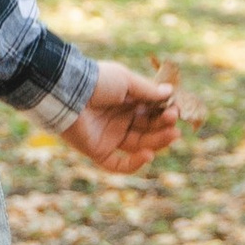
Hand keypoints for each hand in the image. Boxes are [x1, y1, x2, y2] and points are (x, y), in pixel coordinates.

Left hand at [55, 56, 182, 175]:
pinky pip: (118, 164)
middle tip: (174, 121)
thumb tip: (170, 93)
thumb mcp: (126, 80)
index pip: (151, 111)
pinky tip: (148, 155)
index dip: (164, 112)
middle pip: (148, 129)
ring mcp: (110, 136)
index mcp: (126, 101)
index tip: (176, 109)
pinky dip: (134, 164)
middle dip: (163, 126)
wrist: (68, 92)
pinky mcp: (99, 151)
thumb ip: (147, 90)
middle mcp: (119, 120)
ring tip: (172, 134)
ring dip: (157, 142)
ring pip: (139, 145)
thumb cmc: (97, 81)